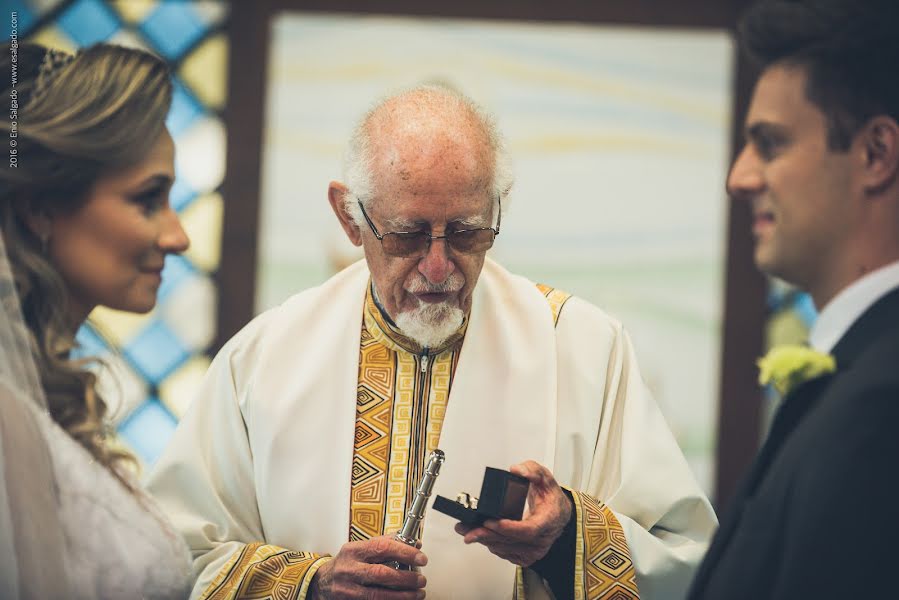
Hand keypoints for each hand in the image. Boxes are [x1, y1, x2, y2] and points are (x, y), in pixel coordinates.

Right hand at [308, 535, 427, 598]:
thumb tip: (415, 544)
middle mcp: (349, 569)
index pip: (382, 547)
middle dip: (405, 577)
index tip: (420, 558)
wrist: (321, 582)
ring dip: (402, 595)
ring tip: (417, 593)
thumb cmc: (346, 563)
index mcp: (353, 550)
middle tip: (421, 579)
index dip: (404, 552)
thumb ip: (387, 544)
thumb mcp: (361, 549)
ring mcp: (348, 588)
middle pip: (380, 573)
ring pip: (378, 594)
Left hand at [454, 460, 571, 566]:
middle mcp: (542, 539)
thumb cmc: (551, 498)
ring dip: (484, 540)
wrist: (559, 514)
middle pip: (512, 541)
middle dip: (487, 535)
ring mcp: (534, 550)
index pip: (528, 530)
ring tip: (466, 531)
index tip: (491, 522)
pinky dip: (491, 544)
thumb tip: (517, 470)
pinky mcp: (526, 556)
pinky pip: (505, 552)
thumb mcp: (545, 477)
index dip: (508, 528)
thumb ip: (532, 470)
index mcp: (548, 520)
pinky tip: (480, 537)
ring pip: (506, 548)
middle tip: (468, 530)